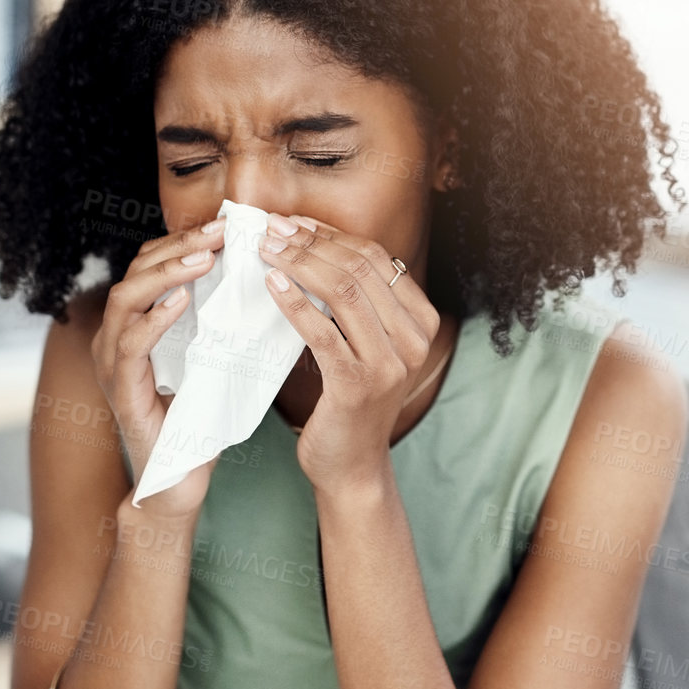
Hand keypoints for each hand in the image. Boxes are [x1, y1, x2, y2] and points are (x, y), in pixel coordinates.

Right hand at [90, 217, 226, 520]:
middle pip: (136, 270)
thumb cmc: (198, 420)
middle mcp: (117, 337)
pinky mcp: (121, 391)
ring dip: (167, 273)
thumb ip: (222, 321)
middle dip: (179, 245)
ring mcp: (113, 363)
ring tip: (204, 258)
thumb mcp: (213, 358)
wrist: (178, 481)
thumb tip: (265, 278)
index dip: (186, 240)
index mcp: (138, 324)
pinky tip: (183, 301)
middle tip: (221, 230)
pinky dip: (155, 318)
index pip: (153, 264)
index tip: (228, 224)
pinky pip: (131, 345)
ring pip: (126, 298)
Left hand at [258, 213, 439, 496]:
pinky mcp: (358, 385)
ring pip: (344, 292)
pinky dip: (294, 302)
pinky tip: (272, 285)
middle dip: (311, 243)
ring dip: (300, 264)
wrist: (351, 466)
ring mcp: (390, 364)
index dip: (332, 234)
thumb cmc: (351, 400)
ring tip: (267, 251)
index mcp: (421, 322)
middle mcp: (414, 340)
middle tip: (273, 231)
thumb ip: (359, 304)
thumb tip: (312, 243)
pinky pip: (322, 331)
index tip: (294, 222)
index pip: (377, 258)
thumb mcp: (367, 345)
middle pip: (361, 269)